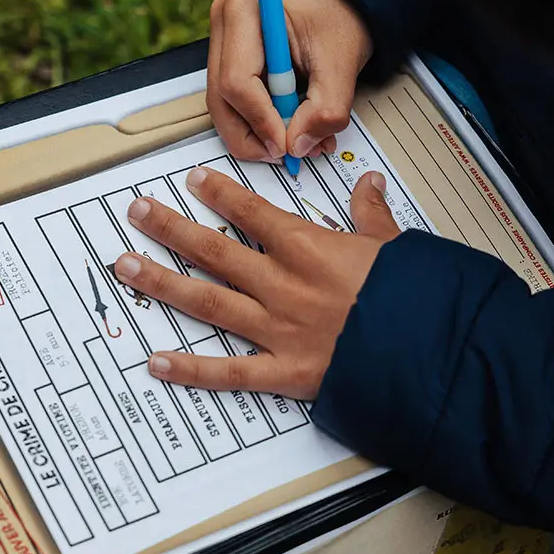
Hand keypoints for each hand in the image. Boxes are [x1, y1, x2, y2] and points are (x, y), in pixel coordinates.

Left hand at [113, 166, 398, 399]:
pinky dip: (191, 370)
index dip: (220, 194)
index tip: (194, 181)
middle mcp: (283, 285)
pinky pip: (229, 372)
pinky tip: (157, 362)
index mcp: (309, 249)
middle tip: (138, 213)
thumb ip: (370, 213)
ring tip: (127, 267)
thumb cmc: (412, 297)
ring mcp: (277, 329)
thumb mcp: (393, 244)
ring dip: (163, 282)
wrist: (426, 349)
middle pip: (214, 250)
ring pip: (207, 301)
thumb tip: (367, 183)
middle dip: (171, 229)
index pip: (252, 213)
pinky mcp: (283, 372)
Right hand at [208, 0, 372, 163]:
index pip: (237, 82)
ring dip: (256, 134)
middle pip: (220, 99)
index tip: (288, 146)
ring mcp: (222, 40)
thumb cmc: (339, 14)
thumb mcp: (342, 61)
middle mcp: (224, 22)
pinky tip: (287, 128)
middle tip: (286, 154)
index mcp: (245, 10)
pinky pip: (233, 101)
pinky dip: (258, 123)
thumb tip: (298, 146)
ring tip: (295, 143)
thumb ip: (326, 108)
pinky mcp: (229, 58)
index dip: (261, 122)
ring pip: (223, 106)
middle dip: (252, 136)